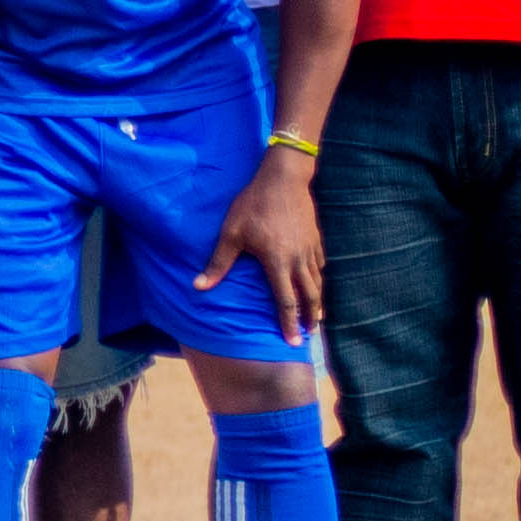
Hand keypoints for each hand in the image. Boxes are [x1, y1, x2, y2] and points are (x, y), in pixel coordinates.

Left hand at [196, 152, 325, 347]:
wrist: (283, 178)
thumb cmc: (253, 205)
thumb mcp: (231, 234)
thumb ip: (218, 263)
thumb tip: (198, 287)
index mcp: (278, 263)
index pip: (286, 301)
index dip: (289, 323)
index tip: (293, 341)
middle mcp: (299, 260)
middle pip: (309, 296)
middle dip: (309, 318)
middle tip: (308, 335)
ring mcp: (311, 249)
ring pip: (318, 282)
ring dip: (318, 302)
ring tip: (315, 317)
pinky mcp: (317, 238)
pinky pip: (322, 265)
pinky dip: (321, 279)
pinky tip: (318, 283)